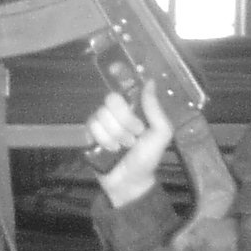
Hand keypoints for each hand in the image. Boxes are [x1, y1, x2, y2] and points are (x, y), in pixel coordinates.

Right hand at [84, 79, 173, 205]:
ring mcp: (102, 123)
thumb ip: (155, 109)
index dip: (119, 73)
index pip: (124, 85)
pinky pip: (92, 127)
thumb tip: (150, 82)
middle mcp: (117, 112)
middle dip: (125, 120)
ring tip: (124, 146)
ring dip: (117, 134)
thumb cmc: (148, 158)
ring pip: (102, 114)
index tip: (115, 66)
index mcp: (134, 108)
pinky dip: (104, 140)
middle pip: (111, 99)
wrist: (131, 183)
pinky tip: (111, 150)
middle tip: (136, 134)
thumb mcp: (160, 134)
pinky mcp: (90, 135)